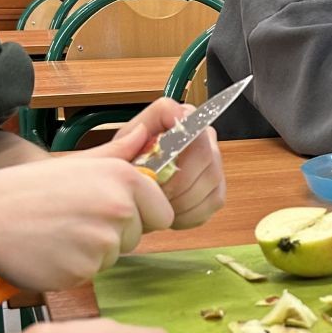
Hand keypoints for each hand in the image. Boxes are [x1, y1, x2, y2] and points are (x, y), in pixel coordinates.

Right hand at [0, 153, 173, 290]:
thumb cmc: (29, 189)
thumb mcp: (78, 163)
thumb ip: (118, 153)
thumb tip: (144, 136)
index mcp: (124, 178)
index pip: (163, 213)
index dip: (140, 216)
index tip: (110, 212)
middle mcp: (120, 209)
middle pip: (136, 237)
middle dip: (112, 235)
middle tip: (73, 220)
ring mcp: (103, 242)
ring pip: (113, 257)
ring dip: (90, 252)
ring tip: (58, 234)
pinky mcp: (84, 270)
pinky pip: (90, 275)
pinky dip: (72, 269)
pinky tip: (49, 252)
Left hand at [91, 97, 225, 228]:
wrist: (130, 195)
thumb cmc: (123, 171)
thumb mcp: (113, 155)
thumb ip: (124, 142)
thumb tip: (143, 132)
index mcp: (176, 117)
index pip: (188, 119)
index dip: (176, 143)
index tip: (155, 166)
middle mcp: (202, 134)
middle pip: (204, 153)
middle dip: (178, 182)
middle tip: (155, 197)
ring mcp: (214, 162)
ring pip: (210, 180)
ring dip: (182, 200)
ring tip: (159, 208)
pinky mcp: (218, 189)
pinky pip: (212, 202)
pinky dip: (189, 214)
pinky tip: (171, 215)